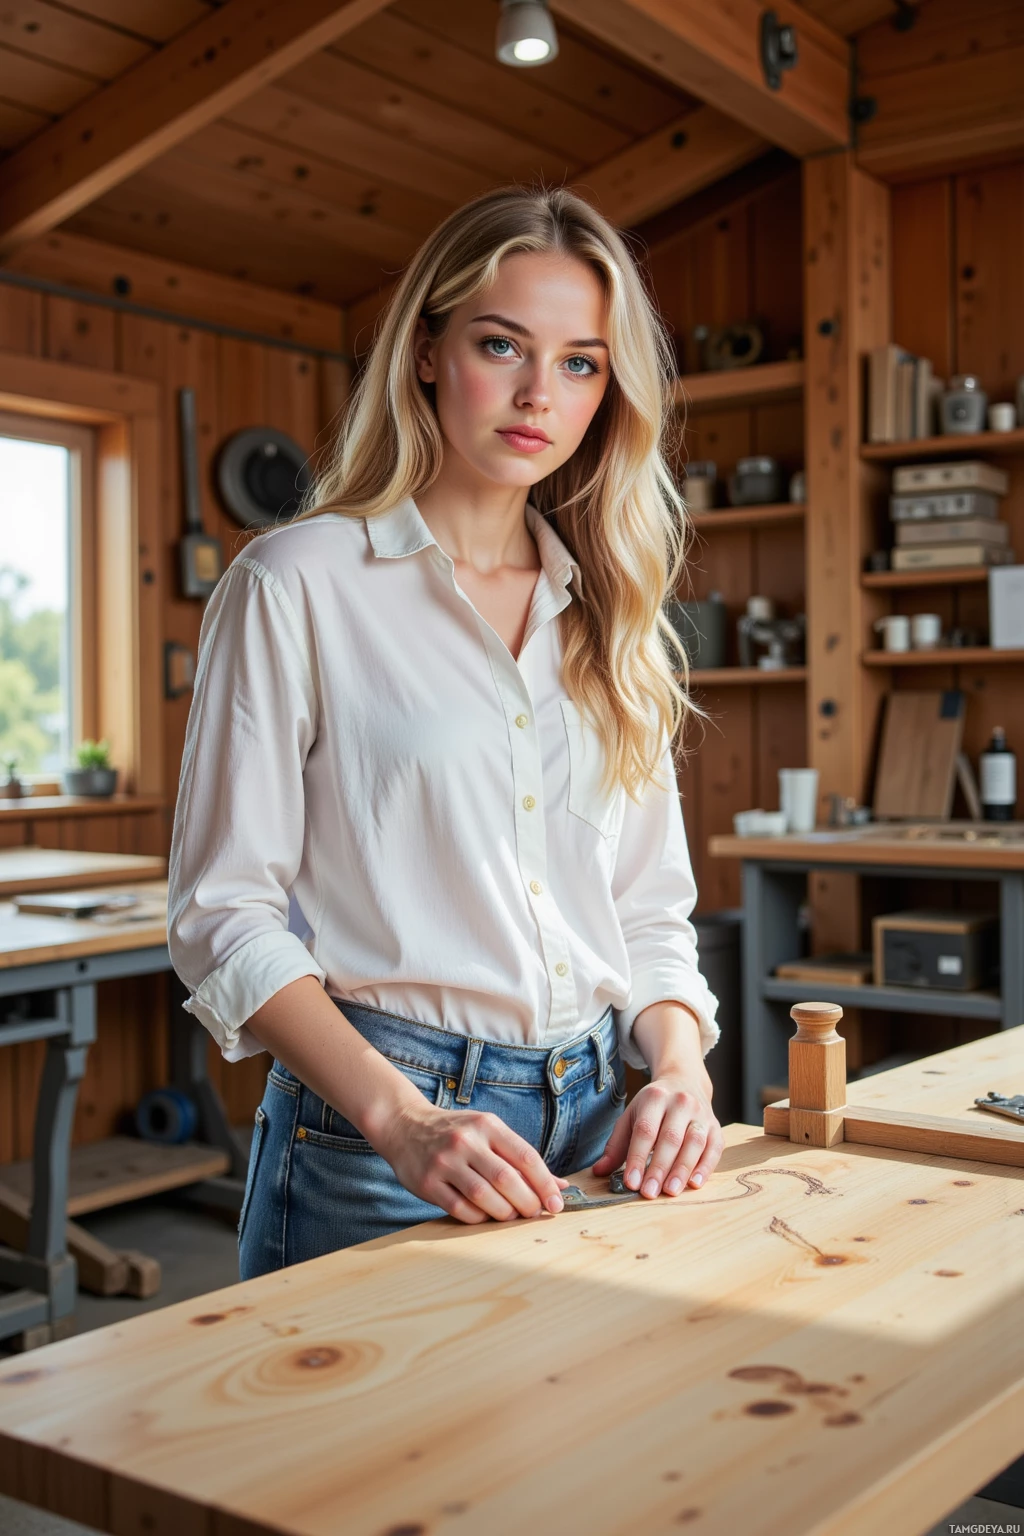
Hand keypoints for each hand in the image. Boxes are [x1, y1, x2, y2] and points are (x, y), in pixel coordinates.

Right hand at [372, 1102, 569, 1224]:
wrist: (405, 1125)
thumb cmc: (456, 1132)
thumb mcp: (488, 1132)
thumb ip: (521, 1157)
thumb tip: (560, 1186)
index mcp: (487, 1125)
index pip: (525, 1156)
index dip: (545, 1184)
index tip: (556, 1203)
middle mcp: (466, 1141)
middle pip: (507, 1180)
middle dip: (528, 1203)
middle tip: (534, 1213)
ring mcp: (445, 1162)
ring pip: (484, 1197)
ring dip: (504, 1213)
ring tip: (511, 1215)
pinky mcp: (427, 1183)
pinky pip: (460, 1209)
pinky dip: (479, 1218)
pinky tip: (484, 1215)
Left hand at [591, 1075, 721, 1196]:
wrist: (685, 1082)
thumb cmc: (654, 1106)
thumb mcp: (631, 1116)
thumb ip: (616, 1145)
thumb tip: (599, 1171)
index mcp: (654, 1098)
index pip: (645, 1130)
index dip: (638, 1158)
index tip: (631, 1182)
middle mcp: (680, 1103)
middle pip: (670, 1138)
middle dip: (659, 1168)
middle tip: (649, 1192)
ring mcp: (701, 1114)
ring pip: (694, 1143)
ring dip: (682, 1169)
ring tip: (670, 1191)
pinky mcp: (716, 1126)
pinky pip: (714, 1148)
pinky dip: (706, 1167)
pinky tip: (695, 1183)